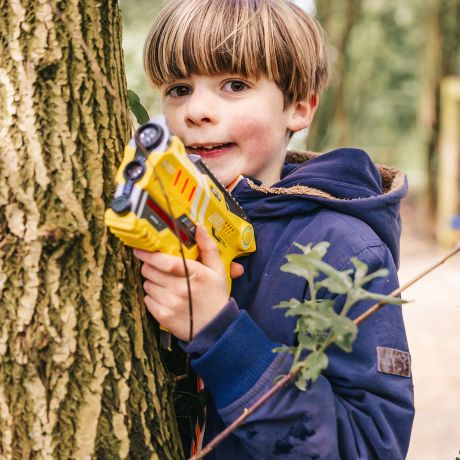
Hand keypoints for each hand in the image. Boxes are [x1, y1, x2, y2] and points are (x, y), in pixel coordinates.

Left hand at [133, 226, 243, 340]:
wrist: (216, 328)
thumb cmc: (215, 296)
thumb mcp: (217, 270)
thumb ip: (208, 248)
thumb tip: (199, 228)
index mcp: (195, 274)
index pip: (166, 261)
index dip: (150, 255)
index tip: (141, 250)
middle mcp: (181, 289)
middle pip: (151, 271)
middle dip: (150, 266)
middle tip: (157, 267)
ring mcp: (171, 303)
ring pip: (147, 284)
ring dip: (152, 281)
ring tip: (165, 284)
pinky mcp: (163, 316)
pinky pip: (147, 300)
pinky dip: (152, 296)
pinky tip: (165, 297)